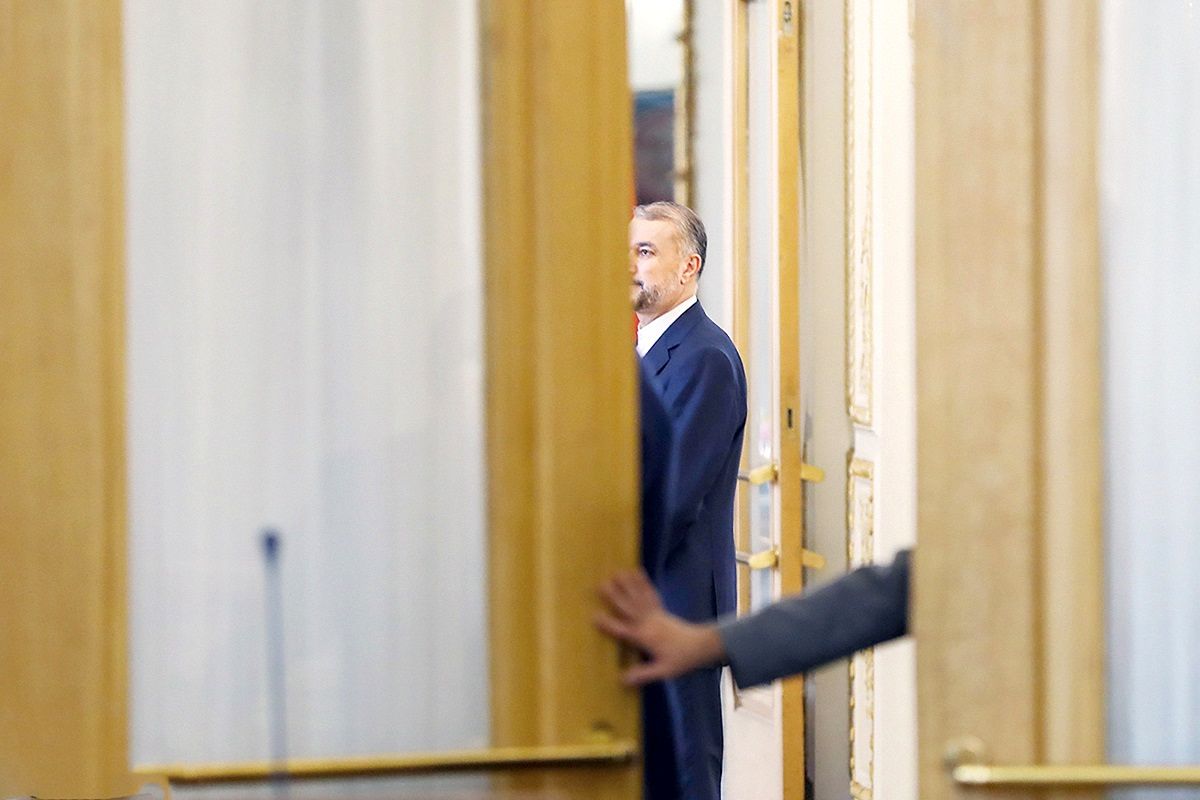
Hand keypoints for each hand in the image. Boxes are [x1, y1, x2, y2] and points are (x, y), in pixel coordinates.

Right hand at [595, 570, 725, 684]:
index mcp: (645, 637)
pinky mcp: (661, 610)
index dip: (608, 624)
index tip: (594, 616)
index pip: (623, 630)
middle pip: (628, 607)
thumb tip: (621, 680)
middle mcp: (647, 622)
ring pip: (638, 597)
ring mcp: (655, 614)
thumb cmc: (681, 660)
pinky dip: (644, 582)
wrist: (701, 646)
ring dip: (627, 584)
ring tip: (617, 571)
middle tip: (601, 584)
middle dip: (614, 596)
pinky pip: (651, 594)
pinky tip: (638, 572)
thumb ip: (642, 675)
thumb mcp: (663, 671)